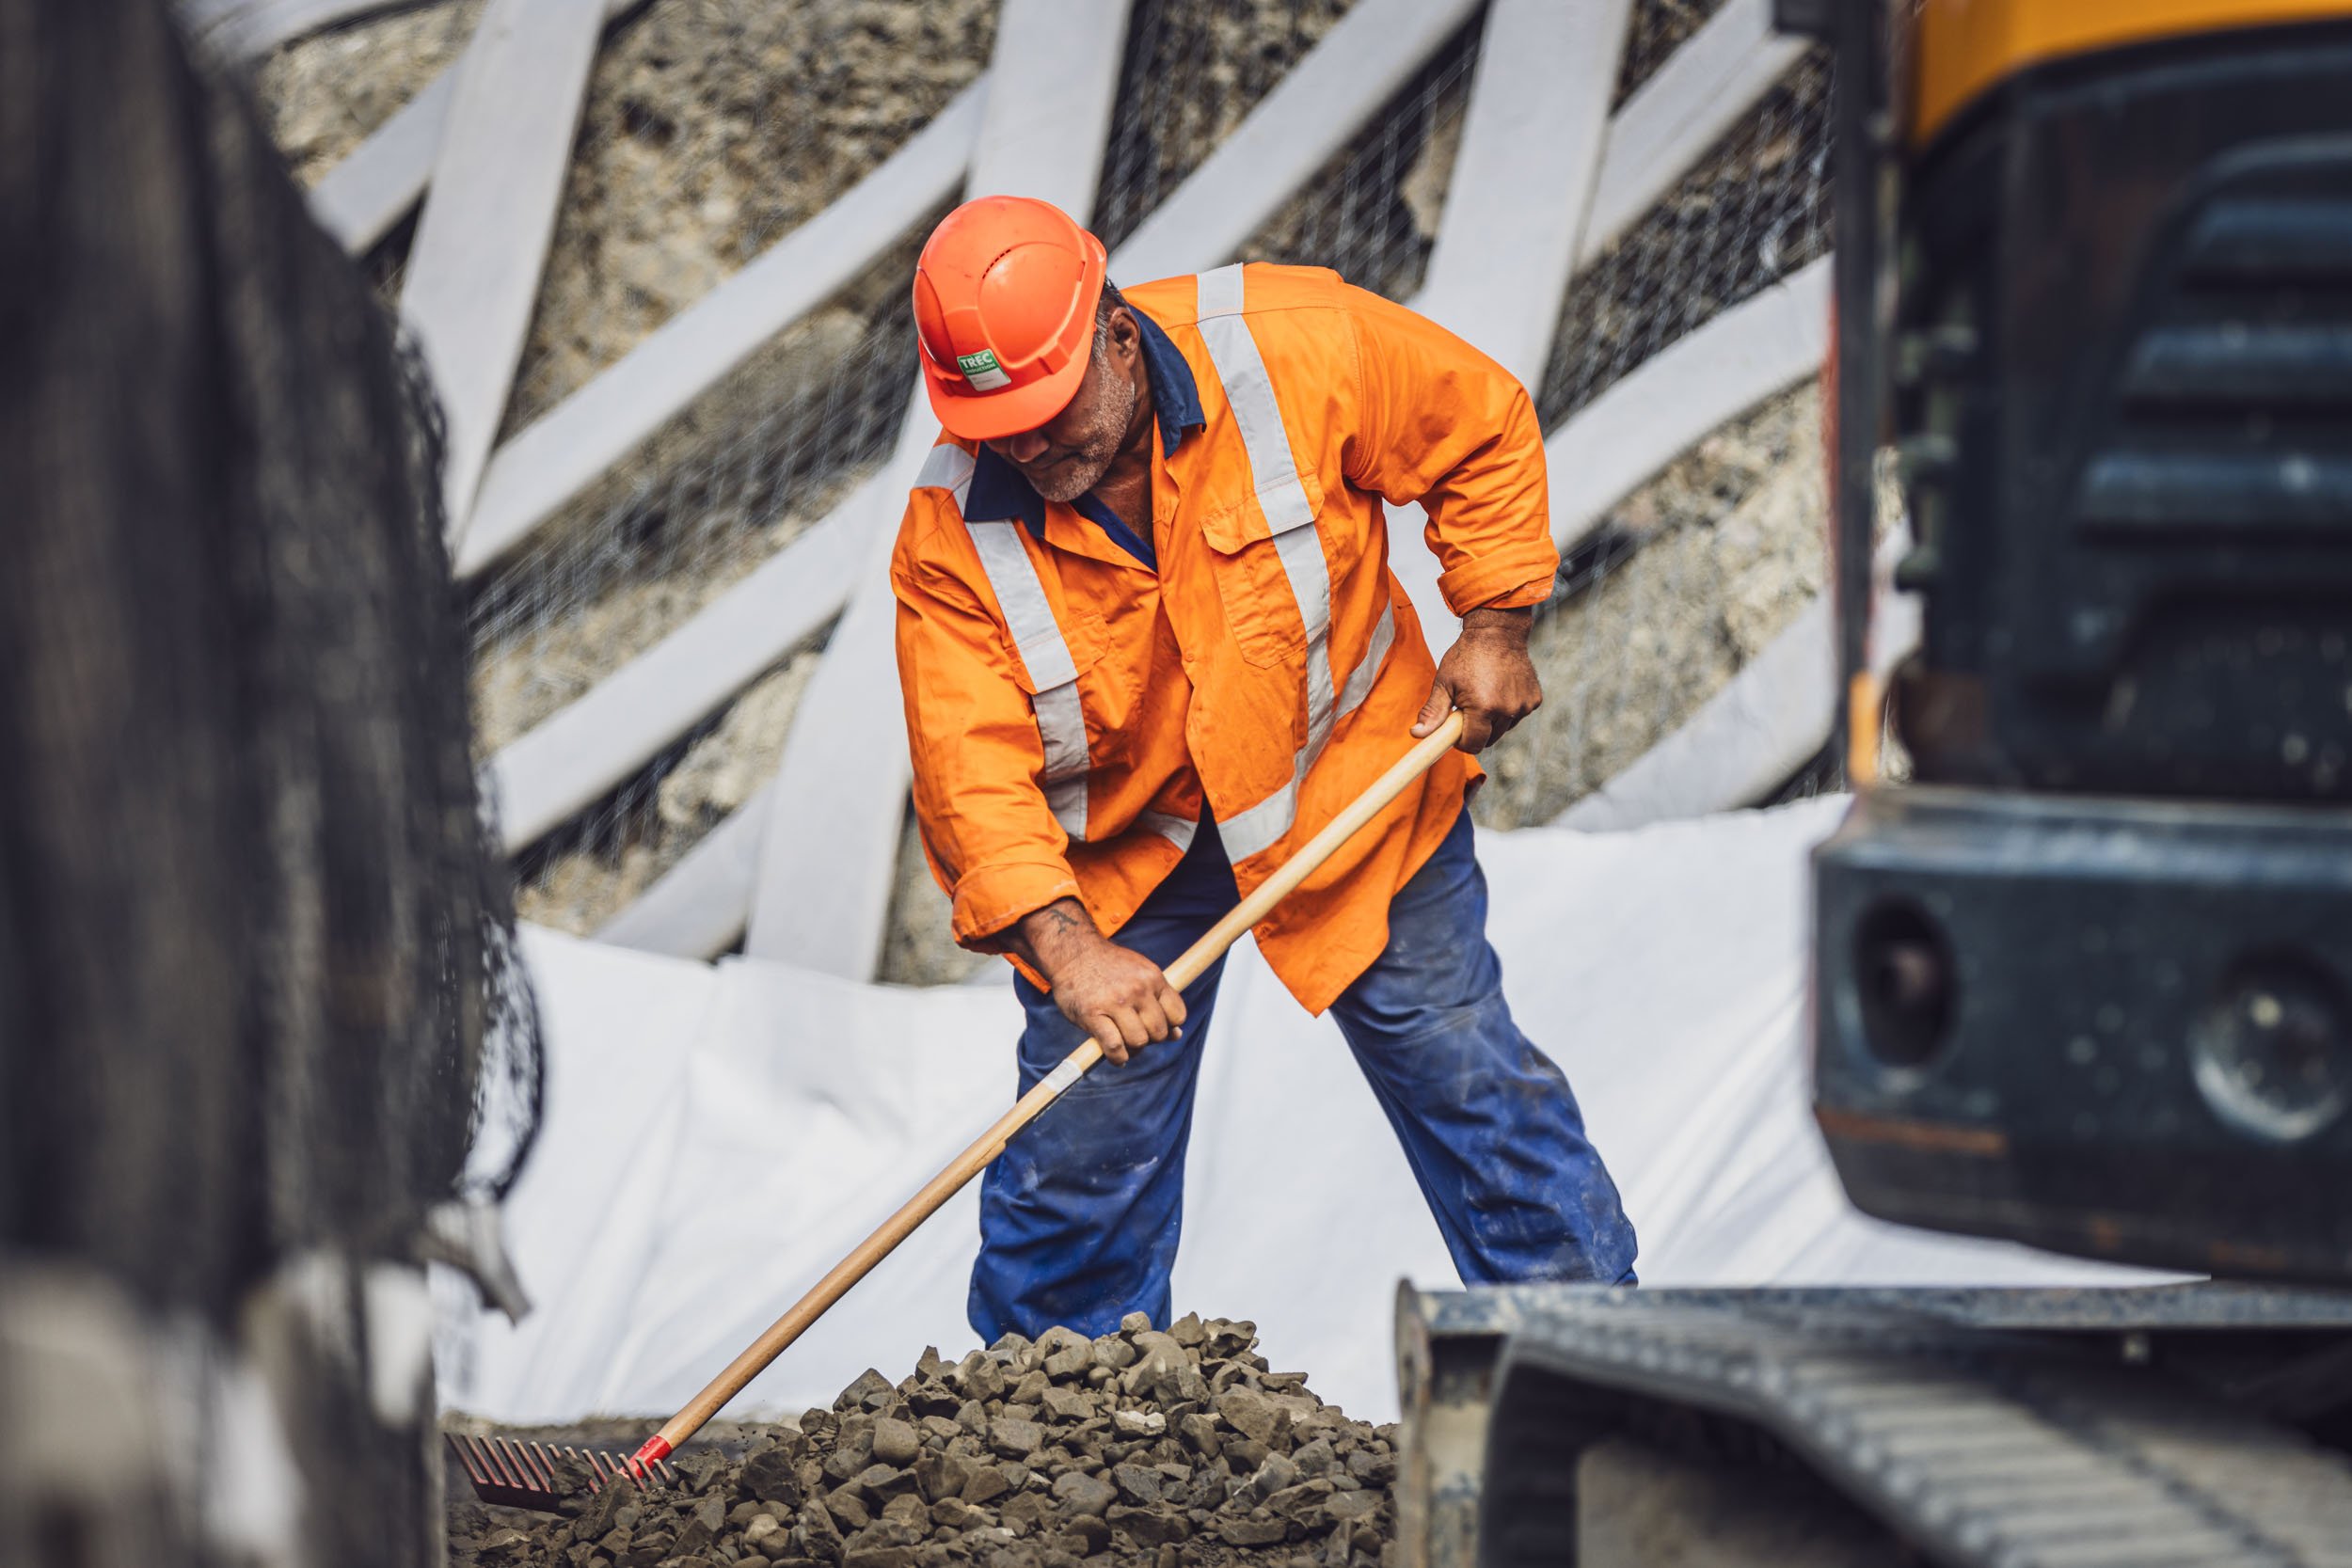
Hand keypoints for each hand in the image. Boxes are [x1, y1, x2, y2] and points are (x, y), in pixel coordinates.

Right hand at [1010, 898, 1186, 1064]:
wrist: (1073, 952)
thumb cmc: (1108, 967)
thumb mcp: (1140, 973)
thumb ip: (1158, 1000)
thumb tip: (1177, 1034)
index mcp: (1152, 977)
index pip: (1177, 1014)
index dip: (1169, 1026)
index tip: (1156, 1027)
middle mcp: (1137, 989)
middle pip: (1158, 1032)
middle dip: (1150, 1039)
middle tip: (1136, 1035)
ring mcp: (1115, 1002)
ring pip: (1138, 1041)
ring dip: (1133, 1049)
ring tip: (1124, 1044)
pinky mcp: (1093, 1015)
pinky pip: (1115, 1047)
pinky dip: (1117, 1057)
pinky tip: (1115, 1055)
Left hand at [1413, 605, 1540, 752]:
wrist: (1498, 632)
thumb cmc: (1467, 655)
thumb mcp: (1444, 682)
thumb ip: (1433, 712)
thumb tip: (1417, 734)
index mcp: (1483, 707)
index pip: (1473, 745)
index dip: (1461, 741)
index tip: (1455, 729)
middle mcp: (1507, 709)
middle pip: (1489, 740)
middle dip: (1476, 730)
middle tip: (1468, 707)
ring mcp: (1523, 705)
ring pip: (1503, 729)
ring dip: (1493, 720)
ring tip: (1485, 694)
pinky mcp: (1534, 700)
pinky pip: (1516, 716)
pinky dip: (1508, 710)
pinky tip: (1501, 690)